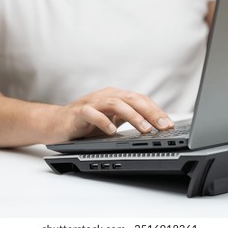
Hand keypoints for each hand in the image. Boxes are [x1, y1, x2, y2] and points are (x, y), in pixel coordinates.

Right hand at [53, 87, 174, 140]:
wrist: (57, 123)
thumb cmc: (86, 123)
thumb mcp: (112, 121)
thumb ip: (128, 119)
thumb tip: (154, 127)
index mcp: (117, 97)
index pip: (141, 100)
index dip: (156, 111)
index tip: (169, 124)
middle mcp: (106, 96)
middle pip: (132, 99)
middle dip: (150, 112)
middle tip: (163, 126)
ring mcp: (92, 103)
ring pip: (115, 104)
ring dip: (132, 116)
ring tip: (144, 129)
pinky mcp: (79, 112)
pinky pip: (92, 114)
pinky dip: (103, 122)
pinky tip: (112, 132)